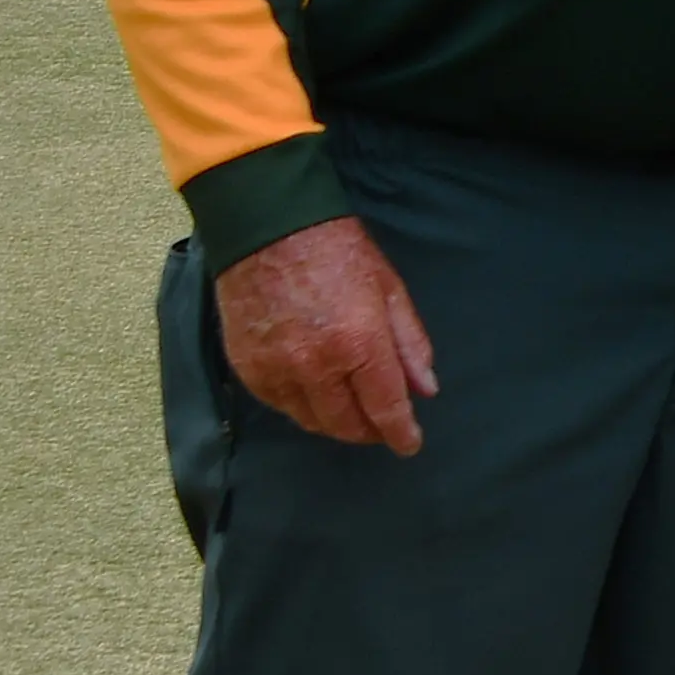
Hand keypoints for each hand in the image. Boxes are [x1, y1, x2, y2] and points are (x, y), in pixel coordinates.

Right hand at [214, 215, 438, 452]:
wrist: (269, 229)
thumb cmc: (339, 251)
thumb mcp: (390, 290)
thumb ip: (410, 344)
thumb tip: (426, 389)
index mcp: (358, 343)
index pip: (384, 407)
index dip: (400, 433)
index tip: (410, 445)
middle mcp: (315, 366)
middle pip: (346, 424)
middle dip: (369, 430)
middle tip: (382, 425)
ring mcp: (276, 371)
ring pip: (311, 421)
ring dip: (335, 422)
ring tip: (352, 411)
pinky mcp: (248, 370)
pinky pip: (280, 406)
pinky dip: (302, 407)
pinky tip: (316, 394)